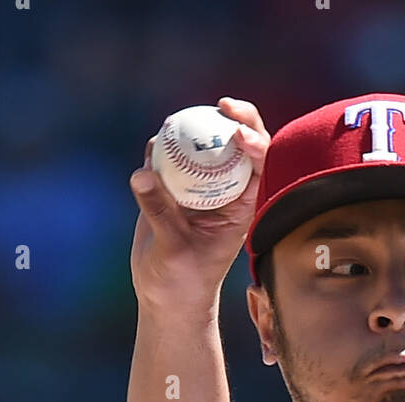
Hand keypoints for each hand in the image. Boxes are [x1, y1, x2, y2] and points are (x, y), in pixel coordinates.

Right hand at [129, 96, 270, 315]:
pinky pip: (171, 155)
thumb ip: (160, 211)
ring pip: (206, 145)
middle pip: (240, 146)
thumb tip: (143, 174)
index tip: (239, 133)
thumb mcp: (173, 248)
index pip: (260, 167)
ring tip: (176, 120)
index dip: (257, 142)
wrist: (166, 294)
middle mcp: (226, 191)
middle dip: (237, 118)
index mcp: (242, 207)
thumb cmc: (182, 280)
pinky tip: (155, 141)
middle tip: (222, 105)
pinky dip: (164, 144)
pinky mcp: (174, 186)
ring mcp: (201, 186)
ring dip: (196, 126)